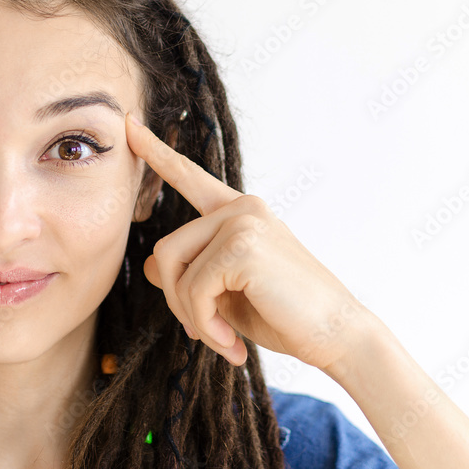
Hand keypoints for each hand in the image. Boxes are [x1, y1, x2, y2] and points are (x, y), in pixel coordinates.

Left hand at [125, 112, 374, 369]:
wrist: (339, 338)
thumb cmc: (286, 316)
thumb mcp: (227, 293)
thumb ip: (191, 273)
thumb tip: (149, 263)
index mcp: (240, 213)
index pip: (190, 177)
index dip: (157, 153)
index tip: (130, 126)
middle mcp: (241, 208)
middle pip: (165, 250)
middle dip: (177, 300)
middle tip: (204, 333)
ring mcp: (243, 222)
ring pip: (171, 268)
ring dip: (190, 315)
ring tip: (221, 339)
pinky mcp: (242, 247)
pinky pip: (192, 289)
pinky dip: (204, 324)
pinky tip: (231, 341)